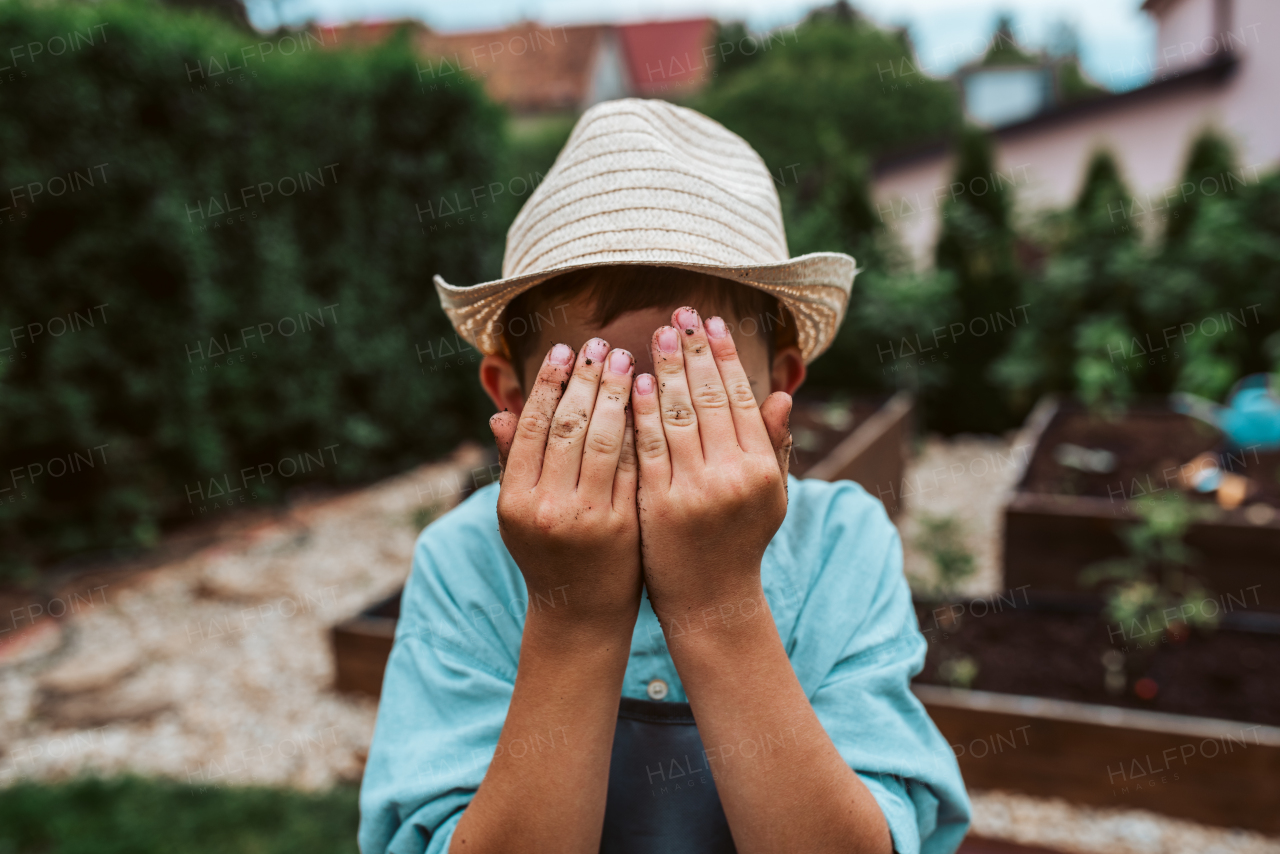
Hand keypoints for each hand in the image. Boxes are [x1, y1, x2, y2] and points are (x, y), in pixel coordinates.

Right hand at [489, 339, 642, 636]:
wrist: (582, 610)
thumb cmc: (548, 552)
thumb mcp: (517, 513)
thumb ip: (514, 463)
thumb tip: (498, 415)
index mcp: (515, 500)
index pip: (532, 427)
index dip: (547, 384)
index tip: (563, 350)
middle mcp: (547, 508)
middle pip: (569, 427)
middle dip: (586, 380)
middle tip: (602, 345)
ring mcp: (587, 518)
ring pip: (604, 441)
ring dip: (616, 396)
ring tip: (626, 361)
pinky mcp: (624, 525)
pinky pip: (632, 466)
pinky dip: (640, 430)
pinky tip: (649, 400)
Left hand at [630, 308, 792, 622]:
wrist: (710, 598)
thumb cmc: (739, 540)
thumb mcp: (769, 496)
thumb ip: (771, 445)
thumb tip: (779, 395)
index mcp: (761, 469)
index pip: (742, 398)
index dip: (725, 357)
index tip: (710, 323)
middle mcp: (733, 477)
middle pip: (711, 400)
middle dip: (694, 353)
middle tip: (679, 315)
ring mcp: (695, 492)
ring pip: (678, 418)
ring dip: (665, 372)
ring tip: (657, 336)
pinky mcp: (660, 506)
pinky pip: (648, 449)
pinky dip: (641, 413)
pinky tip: (633, 384)